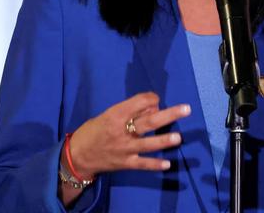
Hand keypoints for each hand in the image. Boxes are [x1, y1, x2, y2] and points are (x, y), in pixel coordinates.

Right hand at [68, 92, 190, 178]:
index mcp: (114, 116)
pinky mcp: (125, 163)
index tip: (157, 99)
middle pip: (148, 122)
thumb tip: (154, 108)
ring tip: (178, 138)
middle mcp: (121, 132)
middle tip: (186, 109)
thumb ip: (130, 112)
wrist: (77, 155)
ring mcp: (124, 149)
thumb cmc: (94, 130)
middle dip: (168, 115)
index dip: (151, 99)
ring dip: (164, 140)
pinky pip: (142, 164)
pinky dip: (155, 164)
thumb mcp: (108, 115)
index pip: (137, 103)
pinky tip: (168, 164)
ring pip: (147, 144)